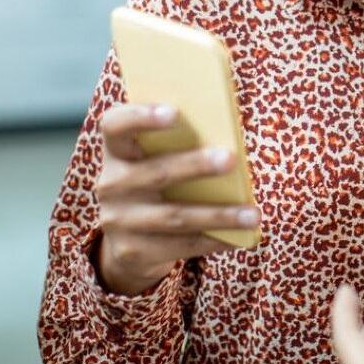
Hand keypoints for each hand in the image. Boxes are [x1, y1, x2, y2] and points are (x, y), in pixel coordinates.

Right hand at [94, 103, 259, 295]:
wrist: (126, 237)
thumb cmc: (156, 178)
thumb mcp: (156, 157)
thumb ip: (178, 141)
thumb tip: (229, 132)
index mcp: (117, 151)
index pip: (115, 125)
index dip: (140, 117)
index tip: (174, 112)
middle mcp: (111, 184)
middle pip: (156, 172)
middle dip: (196, 166)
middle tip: (230, 159)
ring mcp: (119, 221)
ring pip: (174, 216)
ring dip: (218, 215)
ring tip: (252, 214)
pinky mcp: (132, 251)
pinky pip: (181, 245)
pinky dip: (215, 240)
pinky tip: (242, 235)